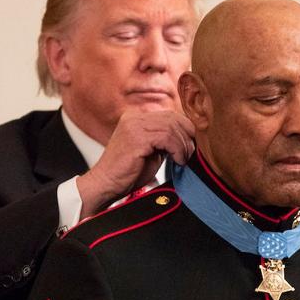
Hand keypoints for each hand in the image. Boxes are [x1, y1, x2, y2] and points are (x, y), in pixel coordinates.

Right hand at [76, 111, 194, 217]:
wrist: (106, 184)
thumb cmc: (129, 172)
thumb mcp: (151, 151)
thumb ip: (165, 140)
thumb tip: (190, 137)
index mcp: (137, 117)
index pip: (170, 115)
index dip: (186, 129)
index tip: (193, 145)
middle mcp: (134, 117)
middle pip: (173, 118)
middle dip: (187, 136)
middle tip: (191, 154)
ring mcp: (134, 126)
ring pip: (172, 127)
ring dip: (183, 145)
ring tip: (183, 159)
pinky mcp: (136, 138)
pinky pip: (166, 138)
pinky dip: (177, 150)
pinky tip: (177, 161)